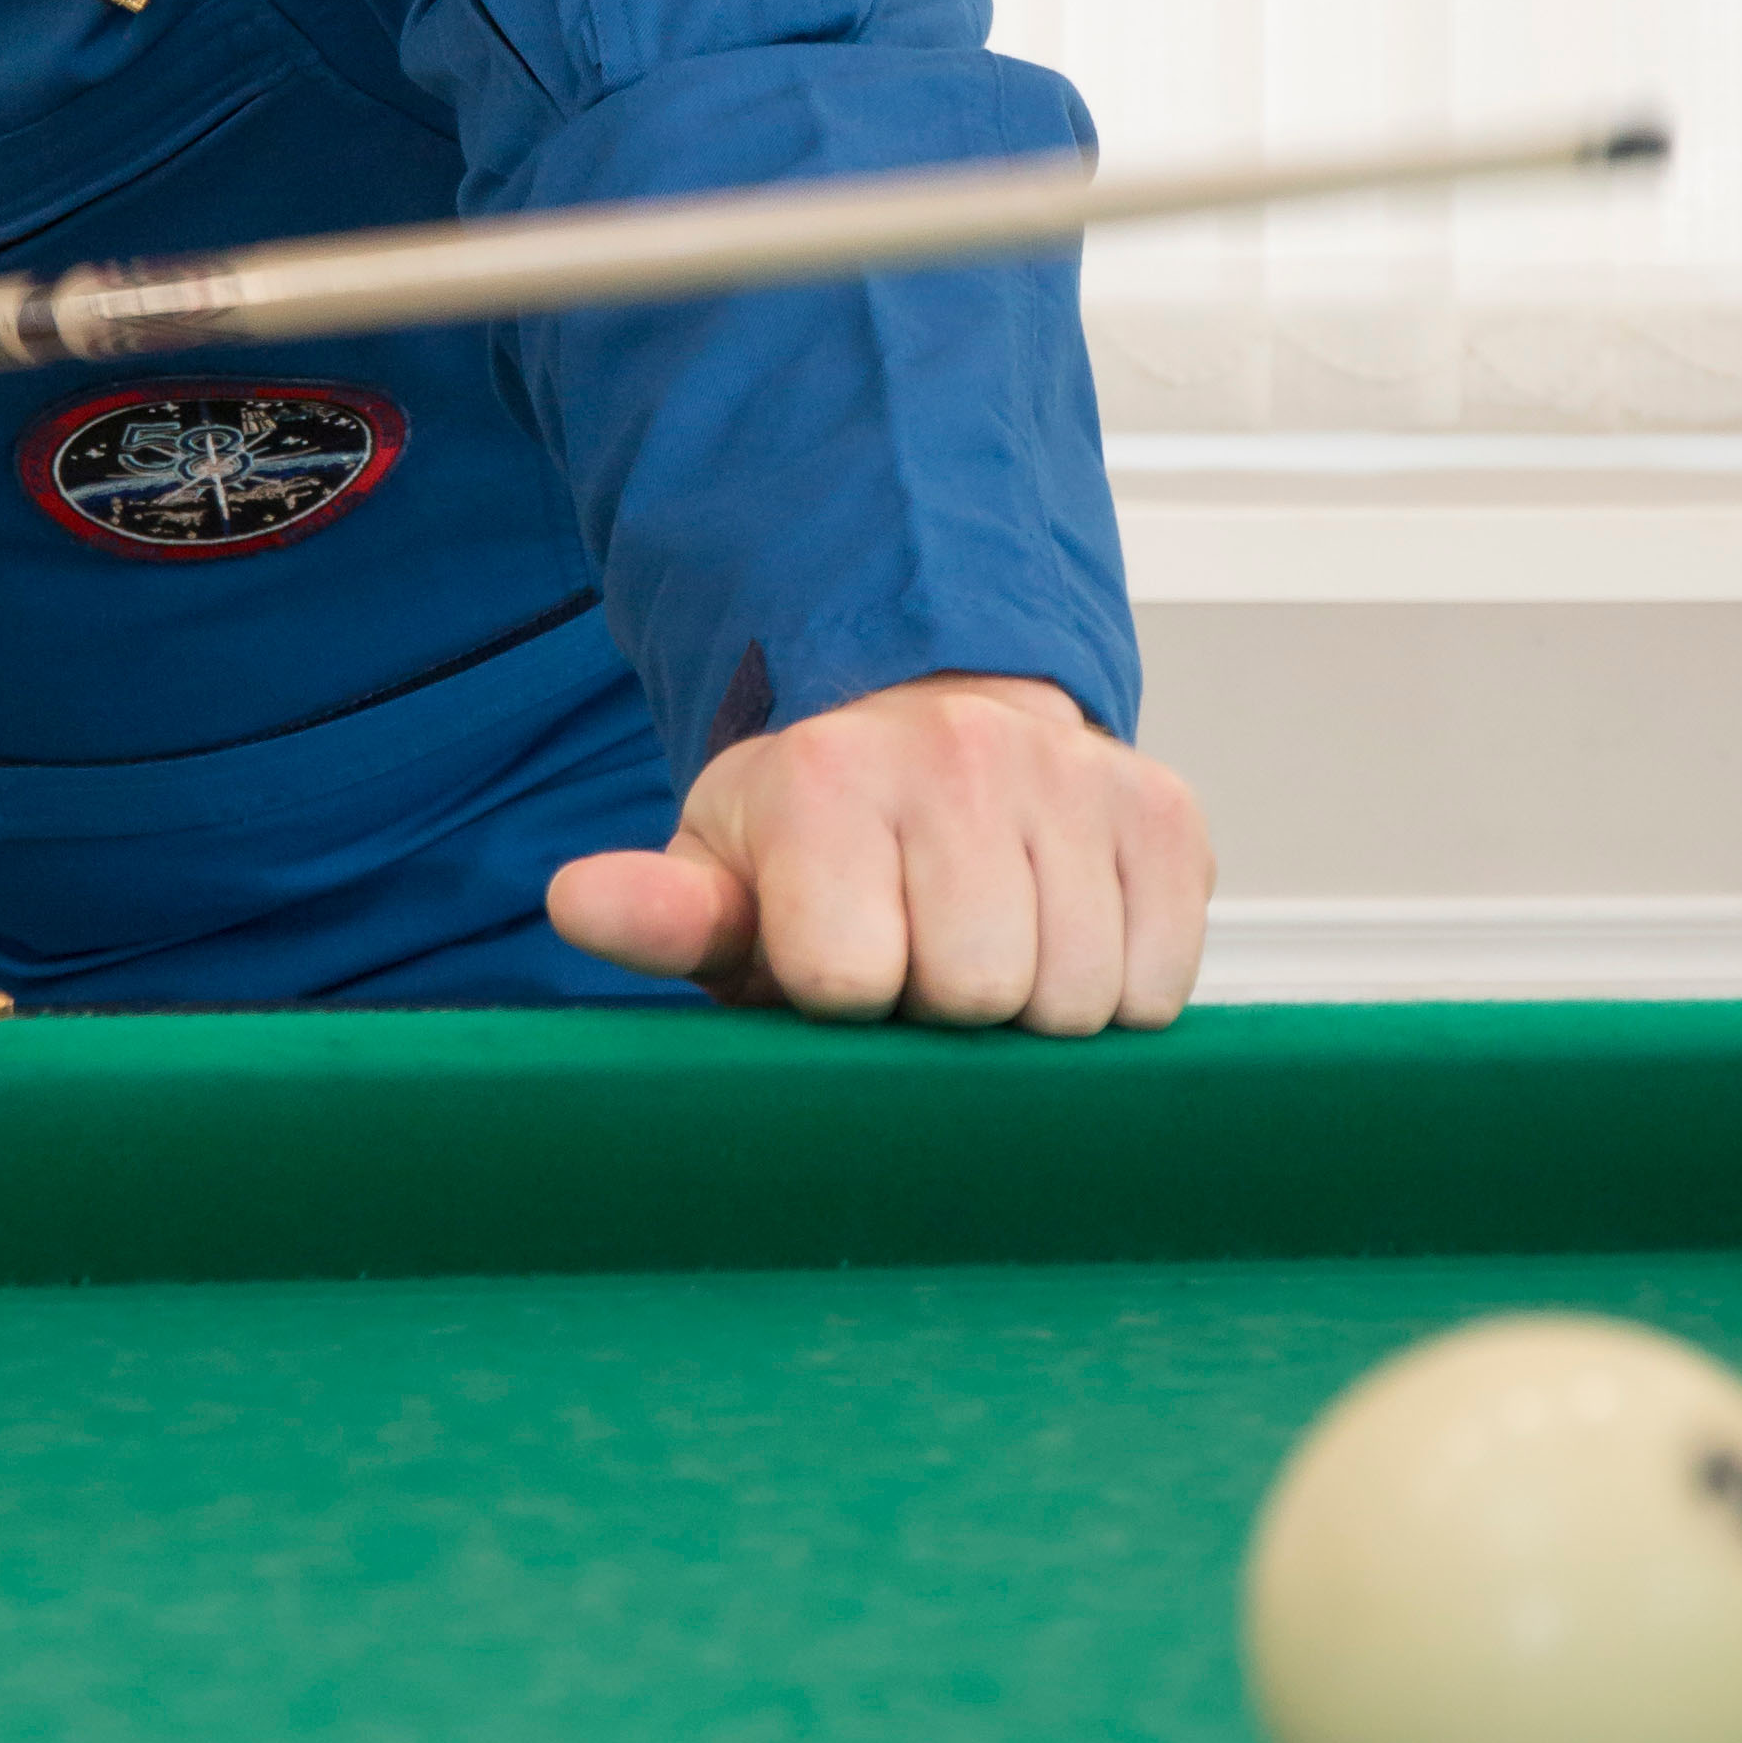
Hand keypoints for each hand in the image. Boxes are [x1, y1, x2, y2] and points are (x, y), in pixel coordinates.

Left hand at [547, 673, 1211, 1032]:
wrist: (932, 731)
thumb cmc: (817, 844)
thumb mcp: (723, 876)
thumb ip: (658, 913)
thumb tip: (579, 901)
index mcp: (828, 778)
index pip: (851, 978)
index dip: (843, 1001)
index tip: (835, 965)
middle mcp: (958, 755)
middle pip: (981, 993)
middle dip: (946, 1010)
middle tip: (921, 960)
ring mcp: (1071, 776)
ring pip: (1081, 997)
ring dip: (1035, 1007)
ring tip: (988, 946)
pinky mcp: (1162, 809)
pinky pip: (1162, 982)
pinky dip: (1118, 991)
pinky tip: (1063, 934)